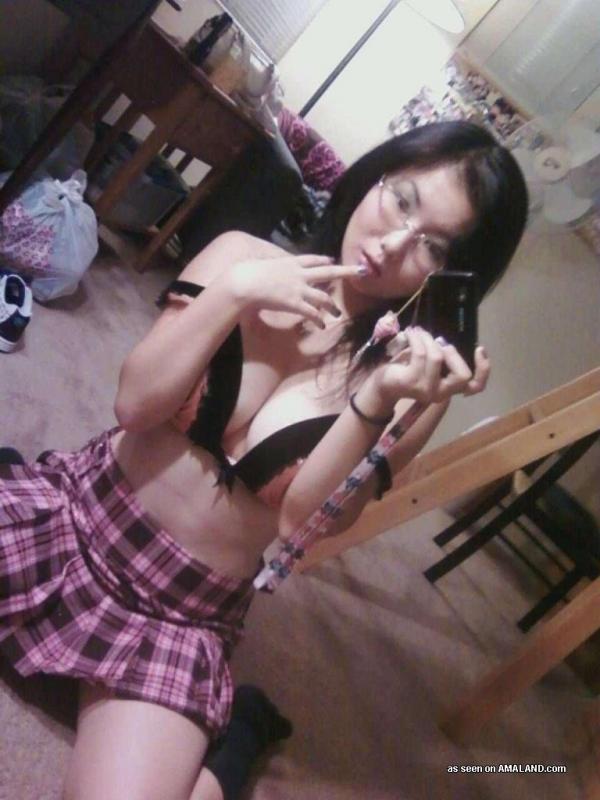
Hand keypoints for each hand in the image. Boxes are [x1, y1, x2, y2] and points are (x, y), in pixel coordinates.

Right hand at [224, 253, 362, 326]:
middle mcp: (299, 274)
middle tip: (360, 271)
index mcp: (290, 262)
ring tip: (337, 313)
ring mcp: (299, 289)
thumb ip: (266, 266)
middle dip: (345, 271)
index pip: (312, 259)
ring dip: (331, 306)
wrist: (245, 282)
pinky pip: (312, 313)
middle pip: (328, 271)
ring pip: (323, 297)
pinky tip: (322, 326)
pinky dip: (318, 320)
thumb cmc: (246, 273)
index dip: (323, 260)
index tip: (331, 259)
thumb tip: (260, 268)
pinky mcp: (295, 303)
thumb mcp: (259, 264)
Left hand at [366, 328, 489, 410]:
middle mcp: (440, 393)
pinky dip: (417, 338)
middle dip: (451, 352)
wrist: (383, 384)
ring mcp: (426, 389)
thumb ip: (442, 357)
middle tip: (437, 343)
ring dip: (429, 339)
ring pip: (438, 357)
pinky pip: (420, 353)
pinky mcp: (411, 381)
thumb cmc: (408, 370)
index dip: (484, 369)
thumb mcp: (429, 364)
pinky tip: (411, 334)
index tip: (479, 349)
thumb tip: (443, 342)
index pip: (475, 386)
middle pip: (462, 375)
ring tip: (419, 333)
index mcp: (448, 389)